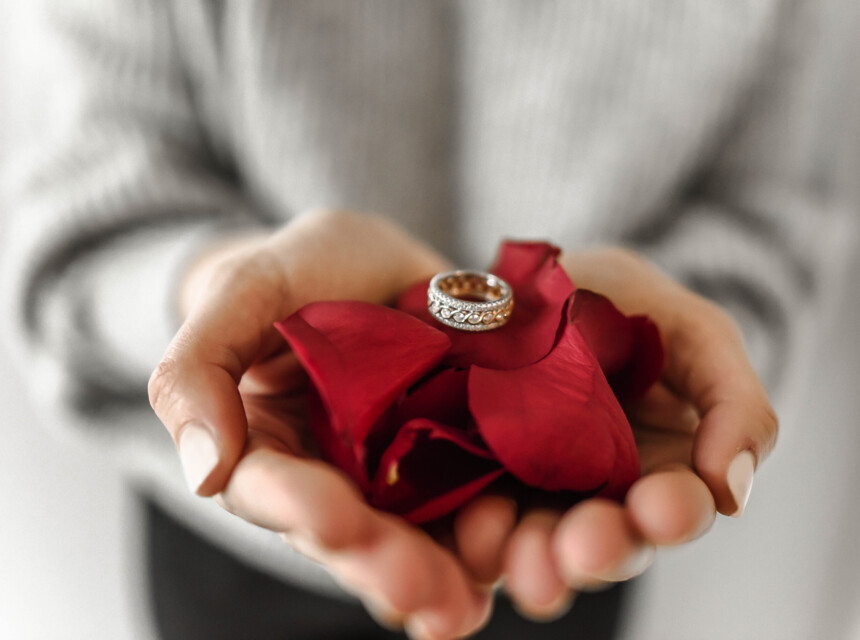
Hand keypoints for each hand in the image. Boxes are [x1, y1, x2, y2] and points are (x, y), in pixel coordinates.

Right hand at [148, 210, 491, 638]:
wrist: (381, 260)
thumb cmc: (302, 270)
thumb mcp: (245, 290)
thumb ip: (199, 367)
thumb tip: (202, 471)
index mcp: (269, 444)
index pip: (271, 490)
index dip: (301, 508)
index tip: (336, 521)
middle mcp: (333, 474)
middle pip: (350, 535)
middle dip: (380, 564)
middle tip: (413, 589)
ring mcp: (398, 474)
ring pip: (412, 539)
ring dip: (437, 576)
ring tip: (459, 604)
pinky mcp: (457, 459)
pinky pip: (471, 508)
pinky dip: (490, 541)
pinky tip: (509, 562)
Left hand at [449, 247, 777, 618]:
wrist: (532, 280)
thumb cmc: (624, 303)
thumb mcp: (693, 332)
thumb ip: (733, 400)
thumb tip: (730, 492)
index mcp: (661, 468)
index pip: (675, 507)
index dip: (672, 513)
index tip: (661, 510)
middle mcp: (597, 494)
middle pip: (605, 540)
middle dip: (598, 548)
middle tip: (584, 549)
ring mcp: (530, 491)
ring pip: (537, 542)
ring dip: (534, 558)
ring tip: (524, 565)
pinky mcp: (471, 479)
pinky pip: (474, 518)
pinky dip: (476, 533)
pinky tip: (475, 533)